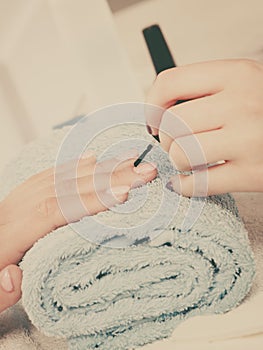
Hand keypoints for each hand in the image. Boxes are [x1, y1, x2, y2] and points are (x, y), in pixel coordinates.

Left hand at [0, 150, 156, 311]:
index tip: (123, 195)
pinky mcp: (21, 198)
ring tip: (129, 161)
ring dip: (98, 169)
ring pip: (61, 178)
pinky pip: (49, 176)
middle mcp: (14, 210)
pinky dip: (73, 167)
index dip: (88, 201)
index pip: (51, 212)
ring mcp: (18, 200)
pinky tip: (91, 160)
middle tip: (144, 172)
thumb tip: (14, 275)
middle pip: (65, 187)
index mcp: (6, 235)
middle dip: (108, 177)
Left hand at [146, 59, 262, 195]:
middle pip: (171, 123)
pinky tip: (190, 182)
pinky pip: (198, 183)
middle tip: (177, 144)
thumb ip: (203, 92)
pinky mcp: (254, 174)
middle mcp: (242, 103)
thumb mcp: (242, 85)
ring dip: (178, 162)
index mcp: (236, 74)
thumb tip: (155, 113)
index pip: (170, 82)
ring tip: (190, 161)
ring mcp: (249, 140)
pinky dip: (186, 186)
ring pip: (180, 153)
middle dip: (166, 139)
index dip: (151, 105)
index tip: (153, 121)